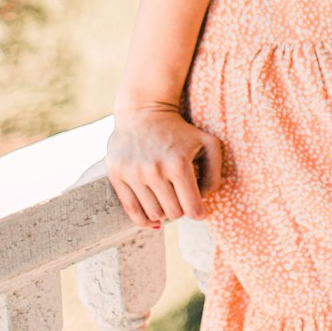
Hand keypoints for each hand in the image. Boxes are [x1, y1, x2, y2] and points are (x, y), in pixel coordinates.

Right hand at [106, 101, 222, 229]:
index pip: (192, 208)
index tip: (200, 210)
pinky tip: (152, 217)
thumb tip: (203, 202)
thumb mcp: (208, 144)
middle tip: (181, 197)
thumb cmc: (180, 130)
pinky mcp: (117, 174)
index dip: (199, 213)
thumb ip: (215, 174)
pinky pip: (131, 210)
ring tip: (167, 197)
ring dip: (163, 211)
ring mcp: (134, 173)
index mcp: (179, 164)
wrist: (144, 111)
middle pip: (173, 213)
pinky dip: (144, 219)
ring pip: (153, 214)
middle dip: (181, 208)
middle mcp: (155, 170)